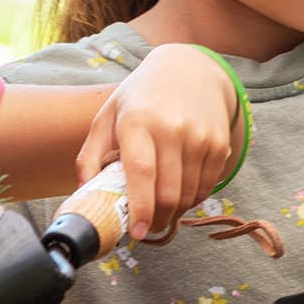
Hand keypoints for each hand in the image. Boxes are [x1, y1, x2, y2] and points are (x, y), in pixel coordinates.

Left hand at [77, 43, 240, 241]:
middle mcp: (173, 129)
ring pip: (189, 195)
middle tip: (145, 229)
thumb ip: (91, 154)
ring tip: (161, 212)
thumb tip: (85, 192)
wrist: (189, 70)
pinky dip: (193, 199)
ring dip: (175, 213)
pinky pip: (207, 186)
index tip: (135, 233)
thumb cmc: (141, 97)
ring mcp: (200, 137)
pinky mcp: (219, 144)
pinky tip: (180, 195)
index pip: (141, 173)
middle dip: (156, 220)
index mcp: (138, 121)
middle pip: (169, 192)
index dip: (140, 208)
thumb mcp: (108, 115)